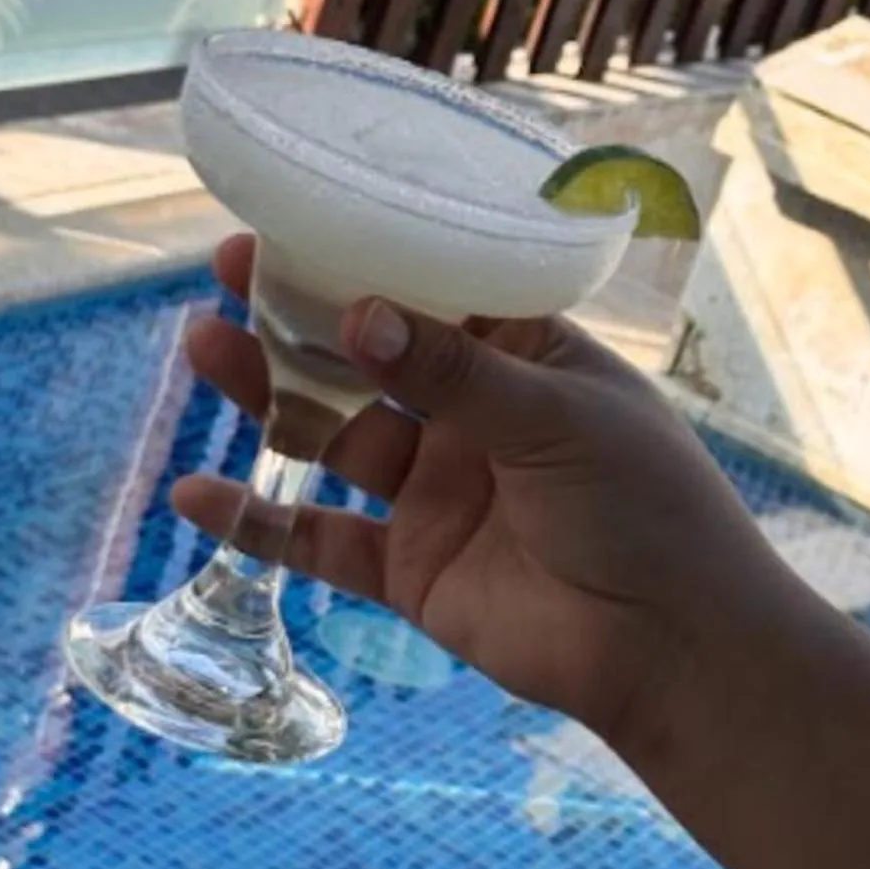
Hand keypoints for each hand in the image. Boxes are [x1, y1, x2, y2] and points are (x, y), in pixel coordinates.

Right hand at [173, 236, 798, 752]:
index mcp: (524, 357)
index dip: (366, 253)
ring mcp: (436, 491)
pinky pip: (319, 539)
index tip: (293, 218)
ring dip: (266, 394)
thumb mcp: (557, 419)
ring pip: (331, 432)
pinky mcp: (409, 569)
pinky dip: (258, 520)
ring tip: (203, 346)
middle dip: (296, 312)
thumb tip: (355, 316)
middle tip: (228, 267)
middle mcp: (472, 415)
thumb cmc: (649, 510)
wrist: (673, 650)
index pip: (433, 288)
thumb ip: (452, 375)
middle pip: (366, 354)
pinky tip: (195, 494)